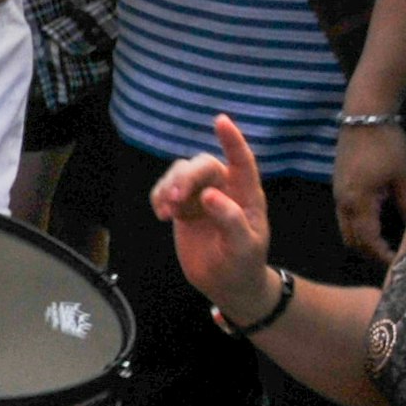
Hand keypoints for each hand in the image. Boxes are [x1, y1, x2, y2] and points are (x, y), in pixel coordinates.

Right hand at [151, 114, 278, 315]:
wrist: (225, 284)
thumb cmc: (242, 265)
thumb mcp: (243, 247)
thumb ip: (230, 220)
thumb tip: (209, 196)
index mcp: (246, 195)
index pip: (242, 162)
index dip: (232, 141)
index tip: (220, 121)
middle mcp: (224, 189)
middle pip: (202, 166)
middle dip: (185, 178)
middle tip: (173, 201)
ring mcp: (202, 196)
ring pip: (181, 173)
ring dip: (169, 187)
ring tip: (165, 212)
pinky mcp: (183, 206)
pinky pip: (165, 189)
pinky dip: (158, 197)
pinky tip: (161, 215)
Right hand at [334, 120, 405, 266]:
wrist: (364, 116)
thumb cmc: (387, 144)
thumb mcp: (404, 177)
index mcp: (357, 202)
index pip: (368, 242)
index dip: (383, 257)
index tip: (400, 266)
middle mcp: (342, 203)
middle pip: (352, 241)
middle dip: (371, 254)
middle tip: (394, 260)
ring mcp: (338, 194)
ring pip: (347, 230)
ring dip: (365, 241)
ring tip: (388, 246)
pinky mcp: (340, 186)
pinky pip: (346, 217)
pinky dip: (361, 228)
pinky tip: (379, 224)